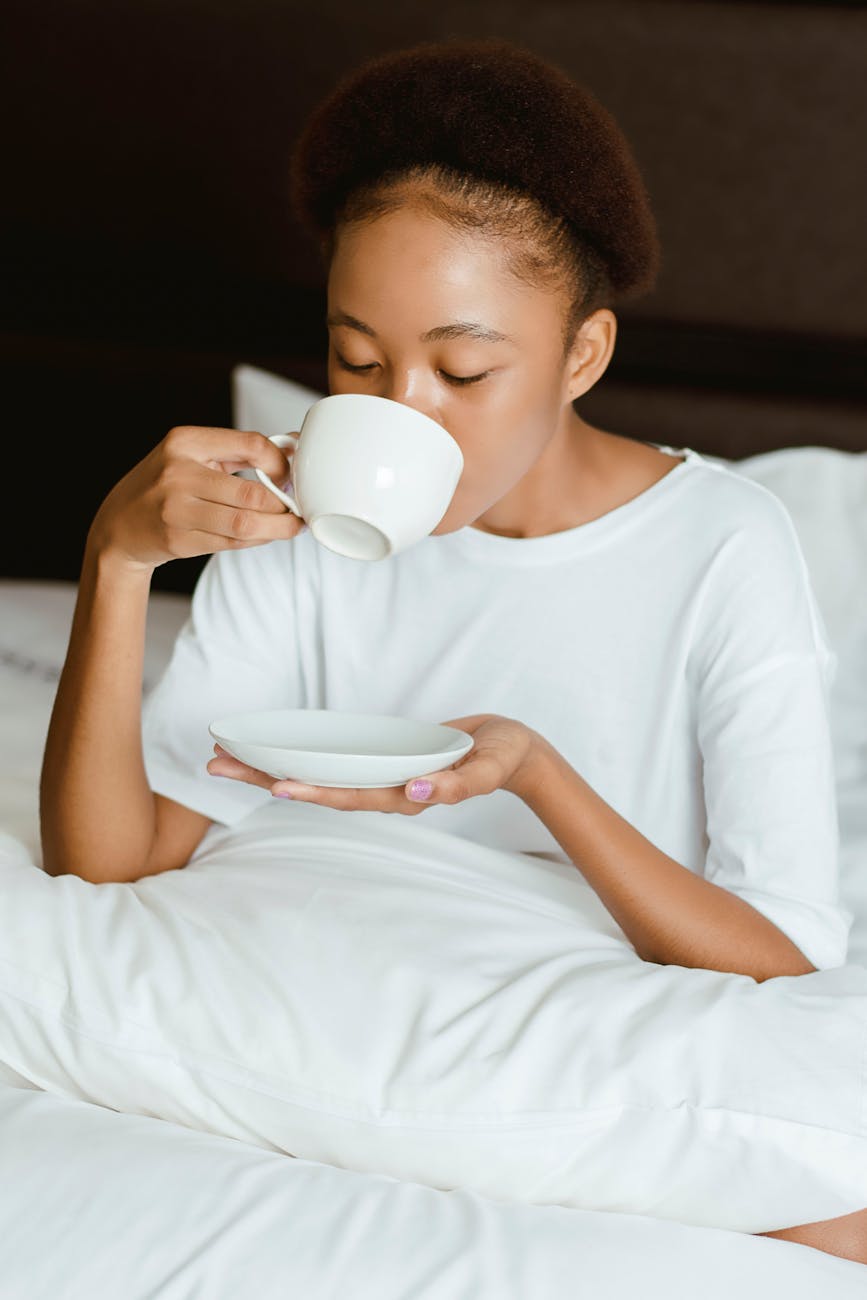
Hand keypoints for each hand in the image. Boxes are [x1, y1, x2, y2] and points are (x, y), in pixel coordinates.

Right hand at [88, 425, 306, 571]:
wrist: (119, 526)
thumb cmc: (164, 486)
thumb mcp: (192, 455)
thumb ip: (238, 452)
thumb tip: (292, 450)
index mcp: (184, 442)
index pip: (251, 444)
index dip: (280, 463)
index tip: (289, 476)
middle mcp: (178, 473)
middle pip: (252, 493)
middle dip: (284, 506)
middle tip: (297, 509)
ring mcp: (176, 510)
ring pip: (245, 524)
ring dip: (277, 528)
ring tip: (291, 526)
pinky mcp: (178, 540)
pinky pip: (232, 542)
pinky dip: (257, 540)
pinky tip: (266, 535)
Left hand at [206, 714, 540, 813]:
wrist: (512, 751)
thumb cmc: (502, 757)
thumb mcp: (487, 768)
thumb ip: (457, 784)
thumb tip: (416, 790)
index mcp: (405, 795)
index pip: (351, 797)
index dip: (314, 792)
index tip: (276, 786)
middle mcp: (384, 789)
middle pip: (317, 787)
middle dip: (266, 778)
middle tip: (216, 766)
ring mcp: (378, 776)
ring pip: (317, 775)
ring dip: (270, 768)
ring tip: (225, 759)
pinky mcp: (378, 758)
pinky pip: (332, 761)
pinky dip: (300, 755)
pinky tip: (271, 750)